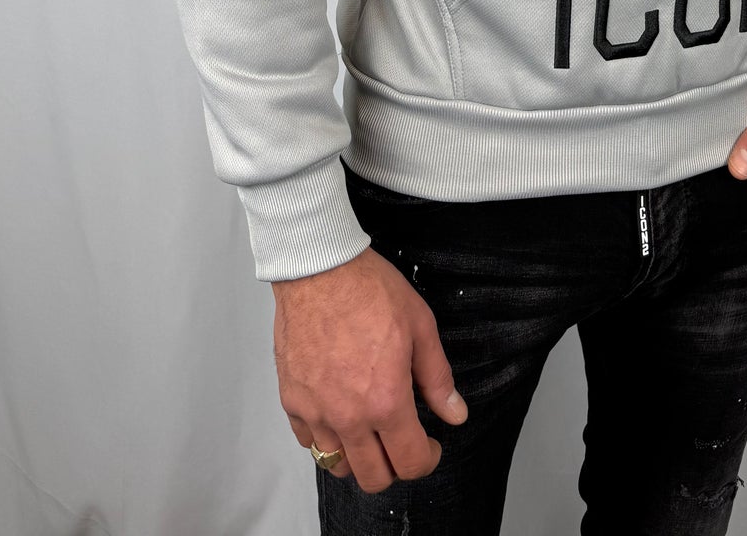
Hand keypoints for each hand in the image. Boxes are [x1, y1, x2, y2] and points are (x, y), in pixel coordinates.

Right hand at [272, 245, 467, 491]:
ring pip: (338, 465)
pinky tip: (339, 413)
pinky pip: (309, 441)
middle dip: (395, 467)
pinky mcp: (292, 400)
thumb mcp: (420, 327)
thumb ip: (437, 379)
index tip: (430, 445)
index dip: (427, 459)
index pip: (409, 463)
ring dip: (358, 457)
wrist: (320, 268)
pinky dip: (326, 437)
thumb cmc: (368, 290)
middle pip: (373, 478)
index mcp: (386, 401)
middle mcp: (349, 416)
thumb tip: (455, 413)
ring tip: (370, 430)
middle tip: (401, 441)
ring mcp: (316, 411)